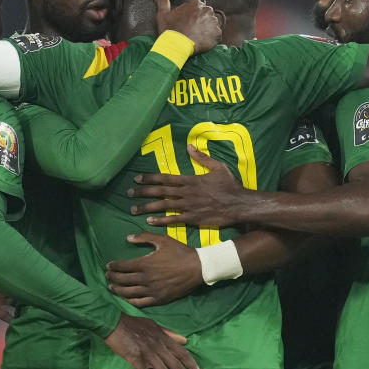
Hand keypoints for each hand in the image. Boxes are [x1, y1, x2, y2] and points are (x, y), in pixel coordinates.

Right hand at [104, 313, 201, 368]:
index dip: (192, 365)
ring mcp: (148, 352)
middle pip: (176, 366)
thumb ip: (169, 334)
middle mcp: (159, 345)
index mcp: (163, 338)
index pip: (183, 353)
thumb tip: (184, 340)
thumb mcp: (154, 325)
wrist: (113, 322)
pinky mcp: (136, 357)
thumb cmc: (132, 324)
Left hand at [107, 232, 202, 306]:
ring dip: (117, 290)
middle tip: (107, 276)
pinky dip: (130, 301)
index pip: (122, 267)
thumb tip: (128, 238)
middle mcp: (146, 279)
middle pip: (122, 280)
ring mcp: (152, 291)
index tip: (108, 265)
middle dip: (112, 278)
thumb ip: (144, 237)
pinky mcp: (159, 299)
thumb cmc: (180, 252)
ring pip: (128, 293)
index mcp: (145, 264)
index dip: (112, 266)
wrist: (198, 268)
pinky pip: (140, 303)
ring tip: (111, 287)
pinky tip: (126, 298)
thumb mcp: (162, 240)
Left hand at [130, 145, 245, 227]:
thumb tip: (190, 146)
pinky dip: (161, 220)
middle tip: (129, 193)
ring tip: (133, 209)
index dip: (149, 178)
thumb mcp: (218, 167)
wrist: (240, 204)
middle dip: (143, 192)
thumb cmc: (230, 185)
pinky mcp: (193, 218)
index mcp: (190, 179)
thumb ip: (202, 157)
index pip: (165, 177)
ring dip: (147, 207)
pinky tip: (150, 222)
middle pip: (160, 191)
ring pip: (163, 205)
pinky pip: (174, 220)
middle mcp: (186, 192)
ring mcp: (189, 206)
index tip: (137, 178)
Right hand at [152, 0, 220, 52]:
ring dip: (206, 30)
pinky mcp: (217, 34)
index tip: (186, 24)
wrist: (176, 46)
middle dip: (201, 22)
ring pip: (212, 24)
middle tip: (191, 31)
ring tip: (196, 36)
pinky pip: (216, 35)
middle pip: (206, 15)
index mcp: (195, 3)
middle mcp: (207, 10)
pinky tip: (201, 41)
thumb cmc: (169, 30)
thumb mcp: (163, 14)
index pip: (198, 8)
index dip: (192, 17)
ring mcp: (213, 22)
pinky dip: (211, 38)